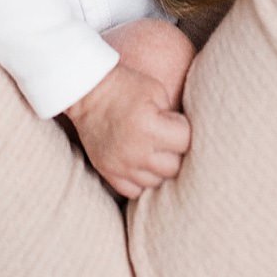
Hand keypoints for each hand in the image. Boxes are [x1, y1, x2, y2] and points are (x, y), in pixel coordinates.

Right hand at [67, 62, 191, 197]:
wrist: (87, 92)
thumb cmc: (126, 86)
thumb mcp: (157, 91)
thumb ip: (173, 116)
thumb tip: (188, 138)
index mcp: (149, 126)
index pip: (185, 142)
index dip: (185, 131)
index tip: (177, 122)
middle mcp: (135, 150)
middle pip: (173, 167)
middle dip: (176, 152)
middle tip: (169, 139)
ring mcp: (120, 164)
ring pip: (156, 182)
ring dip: (160, 168)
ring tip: (156, 151)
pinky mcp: (107, 171)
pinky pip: (134, 191)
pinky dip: (142, 181)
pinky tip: (142, 165)